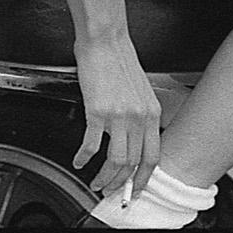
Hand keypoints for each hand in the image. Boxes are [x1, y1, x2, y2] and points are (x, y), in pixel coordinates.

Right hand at [72, 35, 160, 203]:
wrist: (105, 40)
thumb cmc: (119, 59)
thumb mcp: (141, 90)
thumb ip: (140, 115)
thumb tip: (132, 138)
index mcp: (152, 113)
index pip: (153, 157)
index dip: (143, 179)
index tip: (134, 190)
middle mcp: (139, 117)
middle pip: (133, 164)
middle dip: (120, 184)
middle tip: (111, 192)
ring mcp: (119, 115)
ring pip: (115, 161)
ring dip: (104, 177)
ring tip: (95, 182)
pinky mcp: (97, 111)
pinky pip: (91, 144)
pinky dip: (83, 157)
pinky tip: (79, 161)